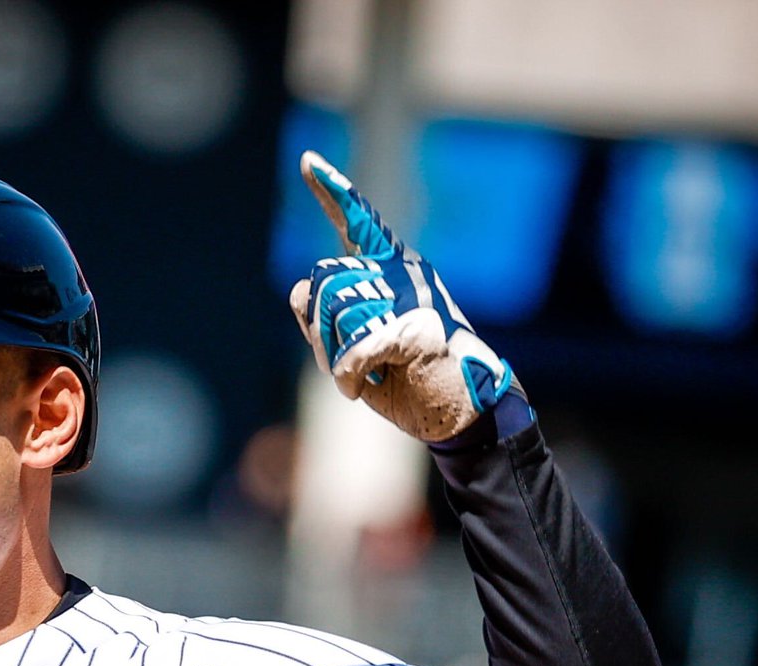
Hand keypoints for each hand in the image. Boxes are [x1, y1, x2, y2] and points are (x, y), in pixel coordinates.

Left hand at [287, 151, 521, 443]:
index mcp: (392, 269)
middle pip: (323, 283)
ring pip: (335, 318)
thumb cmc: (408, 379)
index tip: (308, 162)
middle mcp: (403, 271)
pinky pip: (353, 352)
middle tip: (344, 362)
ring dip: (334, 360)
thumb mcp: (353, 349)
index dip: (332, 191)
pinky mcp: (416, 328)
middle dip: (319, 331)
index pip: (358, 222)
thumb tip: (298, 289)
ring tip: (362, 376)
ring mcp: (413, 295)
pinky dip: (347, 379)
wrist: (459, 412)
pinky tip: (359, 392)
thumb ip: (324, 319)